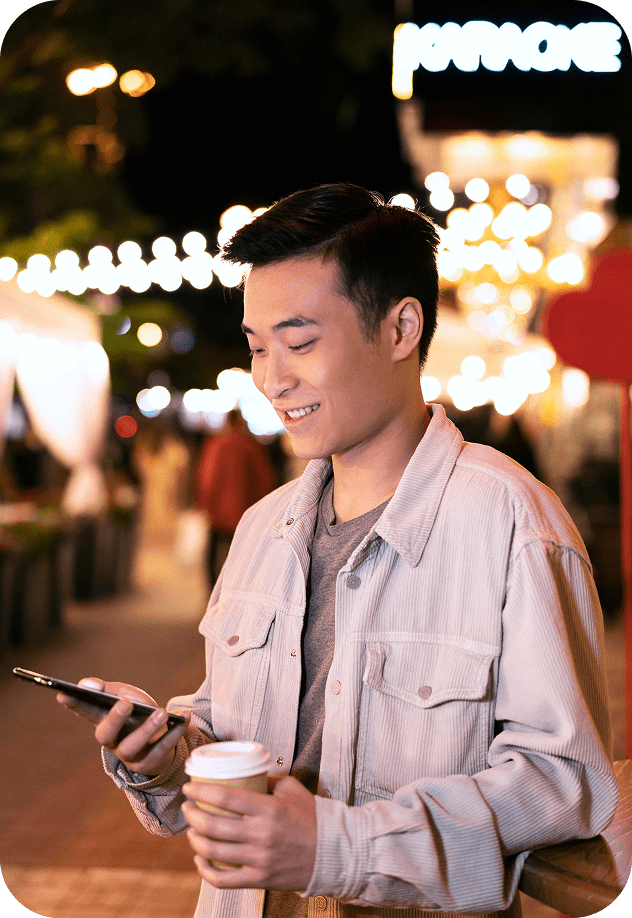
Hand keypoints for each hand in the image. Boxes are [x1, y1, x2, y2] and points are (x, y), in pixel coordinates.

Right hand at [57, 677, 189, 776]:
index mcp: (104, 721)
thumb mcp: (126, 696)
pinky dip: (175, 733)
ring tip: (163, 712)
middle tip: (126, 703)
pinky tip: (184, 717)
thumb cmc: (140, 713)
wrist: (164, 738)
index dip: (74, 704)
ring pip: (133, 746)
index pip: (86, 711)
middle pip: (105, 735)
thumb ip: (108, 690)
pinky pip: (161, 750)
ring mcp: (129, 755)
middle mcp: (112, 741)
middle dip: (114, 719)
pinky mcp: (149, 764)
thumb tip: (86, 683)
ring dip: (148, 728)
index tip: (63, 693)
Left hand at [181, 776, 316, 891]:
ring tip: (191, 831)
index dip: (201, 792)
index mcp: (269, 809)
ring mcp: (259, 860)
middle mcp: (261, 835)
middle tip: (187, 808)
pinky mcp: (259, 880)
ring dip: (194, 840)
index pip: (225, 798)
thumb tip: (246, 775)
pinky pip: (223, 880)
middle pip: (213, 825)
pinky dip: (205, 870)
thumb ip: (267, 781)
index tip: (188, 788)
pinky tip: (200, 859)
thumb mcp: (292, 789)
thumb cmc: (312, 818)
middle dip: (192, 815)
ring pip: (213, 852)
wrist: (333, 853)